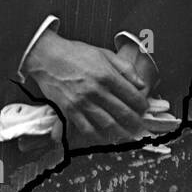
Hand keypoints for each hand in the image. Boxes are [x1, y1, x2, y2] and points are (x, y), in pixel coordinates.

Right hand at [21, 31, 150, 147]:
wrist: (46, 57)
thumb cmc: (75, 53)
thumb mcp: (104, 53)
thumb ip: (125, 68)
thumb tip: (141, 84)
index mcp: (107, 75)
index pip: (132, 95)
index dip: (142, 105)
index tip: (144, 109)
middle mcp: (96, 91)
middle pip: (123, 112)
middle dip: (135, 122)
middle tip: (141, 127)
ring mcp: (82, 102)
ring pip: (107, 124)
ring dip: (120, 133)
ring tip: (128, 136)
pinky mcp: (69, 110)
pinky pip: (86, 128)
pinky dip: (98, 136)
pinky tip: (105, 138)